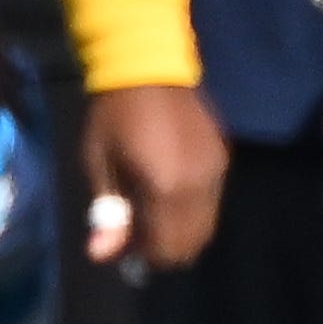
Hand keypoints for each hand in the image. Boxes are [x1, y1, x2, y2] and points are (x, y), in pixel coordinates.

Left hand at [83, 82, 227, 268]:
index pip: (165, 247)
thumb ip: (108, 214)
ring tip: (154, 213)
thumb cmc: (114, 116)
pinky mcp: (223, 159)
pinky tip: (171, 191)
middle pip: (191, 243)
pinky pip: (213, 202)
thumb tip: (102, 256)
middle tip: (138, 234)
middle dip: (165, 248)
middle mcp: (198, 186)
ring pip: (206, 226)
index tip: (123, 245)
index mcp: (164, 188)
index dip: (144, 256)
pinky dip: (193, 210)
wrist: (149, 67)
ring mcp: (216, 173)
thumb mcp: (99, 164)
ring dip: (181, 231)